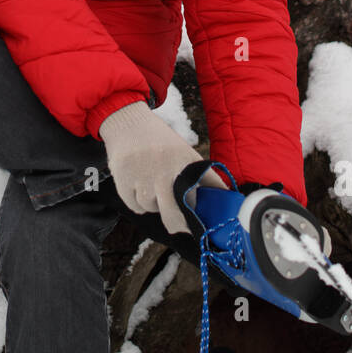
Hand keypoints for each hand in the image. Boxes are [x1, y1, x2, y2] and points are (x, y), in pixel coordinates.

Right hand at [99, 101, 223, 234]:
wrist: (128, 124)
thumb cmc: (161, 142)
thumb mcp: (187, 153)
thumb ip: (206, 177)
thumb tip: (228, 196)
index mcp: (182, 164)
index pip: (193, 201)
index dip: (193, 219)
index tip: (195, 228)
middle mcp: (162, 172)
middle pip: (171, 215)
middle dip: (175, 223)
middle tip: (178, 225)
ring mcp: (141, 177)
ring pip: (150, 209)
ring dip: (152, 204)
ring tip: (152, 185)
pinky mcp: (122, 180)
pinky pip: (134, 206)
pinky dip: (136, 201)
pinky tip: (138, 185)